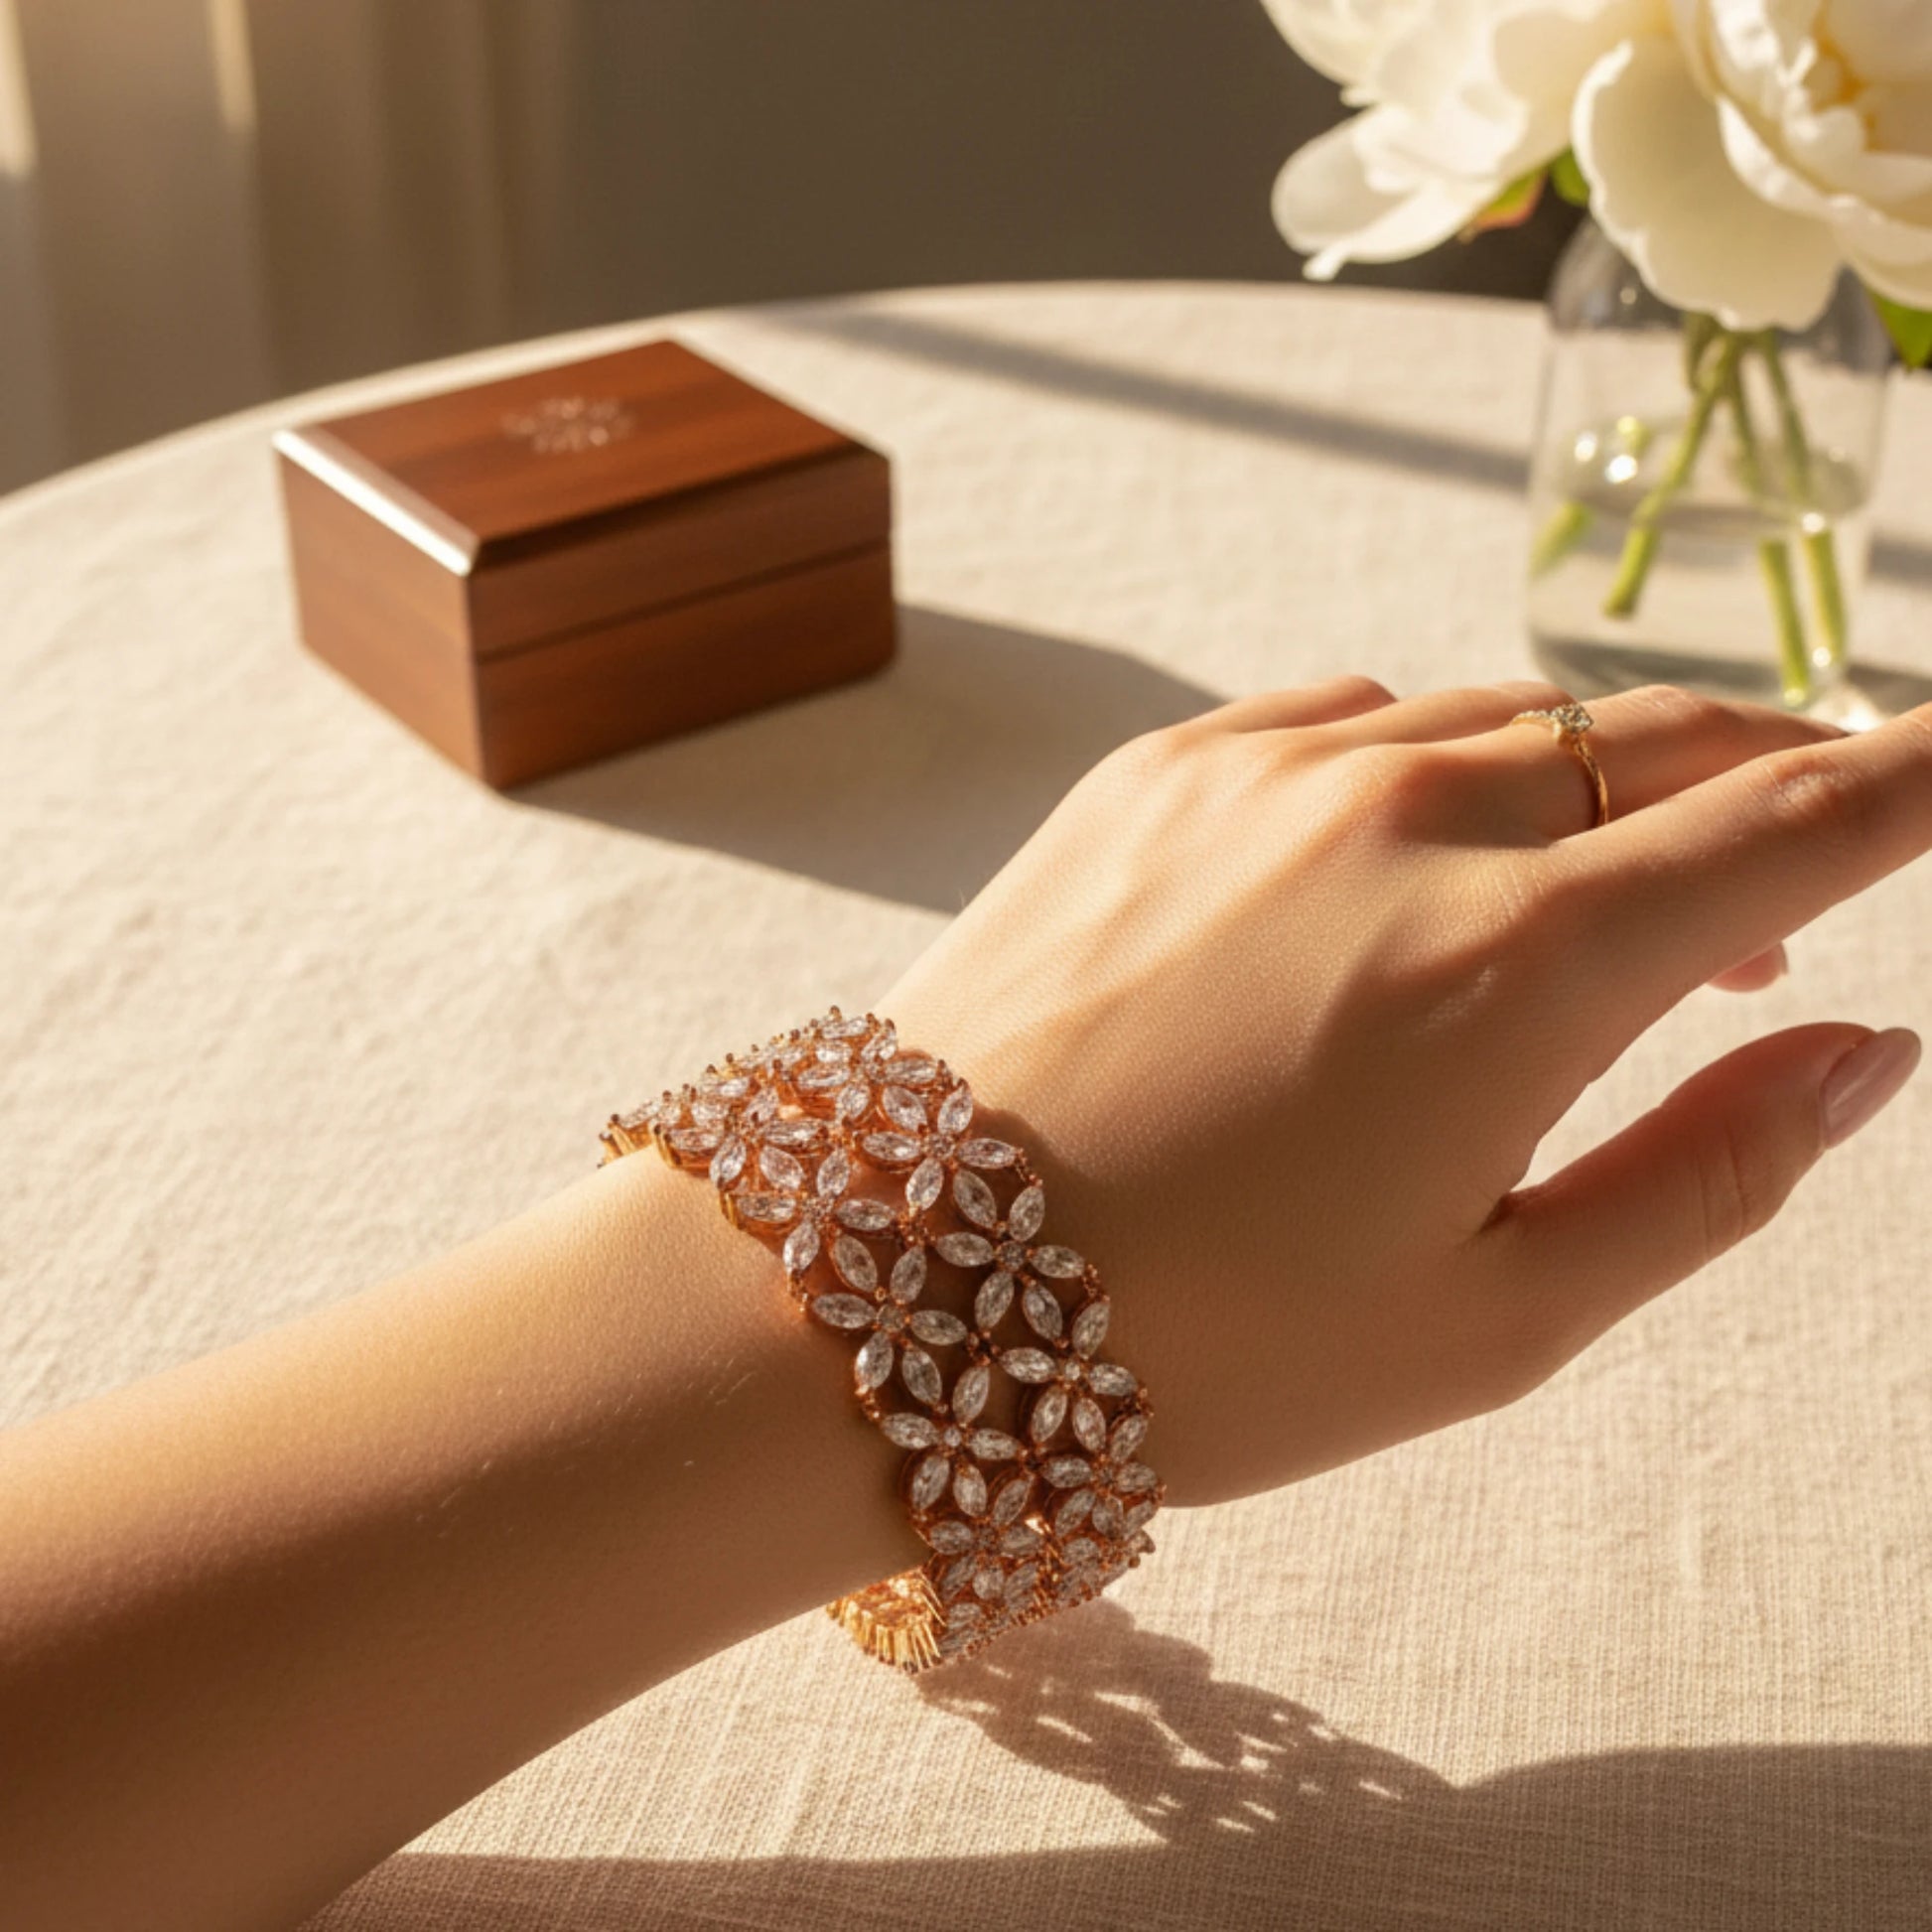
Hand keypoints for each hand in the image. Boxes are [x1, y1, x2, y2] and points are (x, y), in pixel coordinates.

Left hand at [882, 679, 1926, 1506]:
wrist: (893, 1281)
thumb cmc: (1201, 1345)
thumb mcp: (1496, 1315)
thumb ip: (1710, 1170)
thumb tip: (1866, 1053)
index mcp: (1525, 962)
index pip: (1792, 824)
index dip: (1913, 784)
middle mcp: (1407, 815)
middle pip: (1661, 742)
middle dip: (1762, 777)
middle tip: (1793, 861)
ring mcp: (1266, 771)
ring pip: (1508, 717)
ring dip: (1596, 782)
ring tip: (1603, 897)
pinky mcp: (1154, 769)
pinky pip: (1354, 714)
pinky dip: (1435, 756)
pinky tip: (1425, 842)